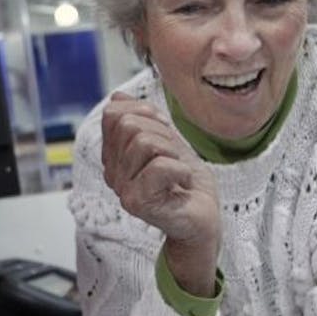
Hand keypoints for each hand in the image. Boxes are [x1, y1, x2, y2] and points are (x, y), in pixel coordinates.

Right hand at [101, 93, 219, 294]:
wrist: (204, 218)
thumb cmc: (187, 183)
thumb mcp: (166, 141)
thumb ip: (143, 119)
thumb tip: (117, 97)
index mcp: (114, 156)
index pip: (114, 114)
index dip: (145, 113)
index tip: (165, 133)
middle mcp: (112, 172)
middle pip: (128, 124)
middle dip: (162, 133)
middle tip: (175, 157)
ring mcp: (121, 188)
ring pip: (143, 142)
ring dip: (173, 152)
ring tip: (178, 171)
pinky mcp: (135, 202)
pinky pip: (159, 166)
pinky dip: (181, 170)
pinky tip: (182, 183)